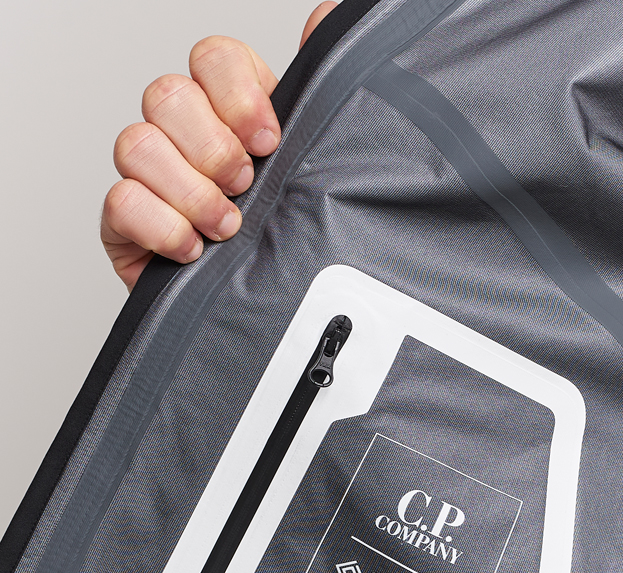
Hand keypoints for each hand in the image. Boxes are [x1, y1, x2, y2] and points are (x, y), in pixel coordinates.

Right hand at [101, 3, 337, 290]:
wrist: (265, 319)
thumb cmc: (290, 242)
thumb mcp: (319, 167)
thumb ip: (321, 92)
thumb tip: (329, 16)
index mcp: (232, 113)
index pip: (213, 59)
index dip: (237, 93)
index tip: (270, 140)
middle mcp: (185, 137)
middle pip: (167, 96)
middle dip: (212, 146)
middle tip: (246, 186)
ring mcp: (151, 179)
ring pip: (136, 143)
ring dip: (190, 190)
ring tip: (226, 228)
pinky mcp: (128, 224)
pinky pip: (121, 201)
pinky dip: (161, 226)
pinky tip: (193, 249)